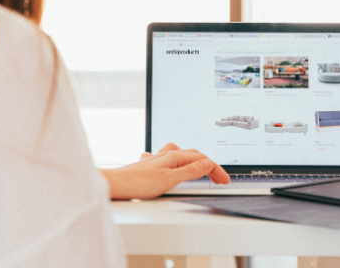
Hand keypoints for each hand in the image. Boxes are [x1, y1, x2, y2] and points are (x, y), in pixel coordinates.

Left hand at [101, 144, 229, 199]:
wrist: (114, 185)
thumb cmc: (137, 183)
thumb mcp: (170, 180)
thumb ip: (190, 171)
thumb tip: (208, 163)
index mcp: (173, 156)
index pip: (202, 160)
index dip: (216, 170)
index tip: (224, 180)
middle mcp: (165, 154)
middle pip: (193, 155)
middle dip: (208, 165)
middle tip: (218, 178)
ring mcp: (157, 159)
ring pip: (181, 155)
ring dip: (194, 161)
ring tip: (201, 168)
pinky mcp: (149, 166)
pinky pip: (168, 159)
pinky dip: (177, 162)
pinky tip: (172, 166)